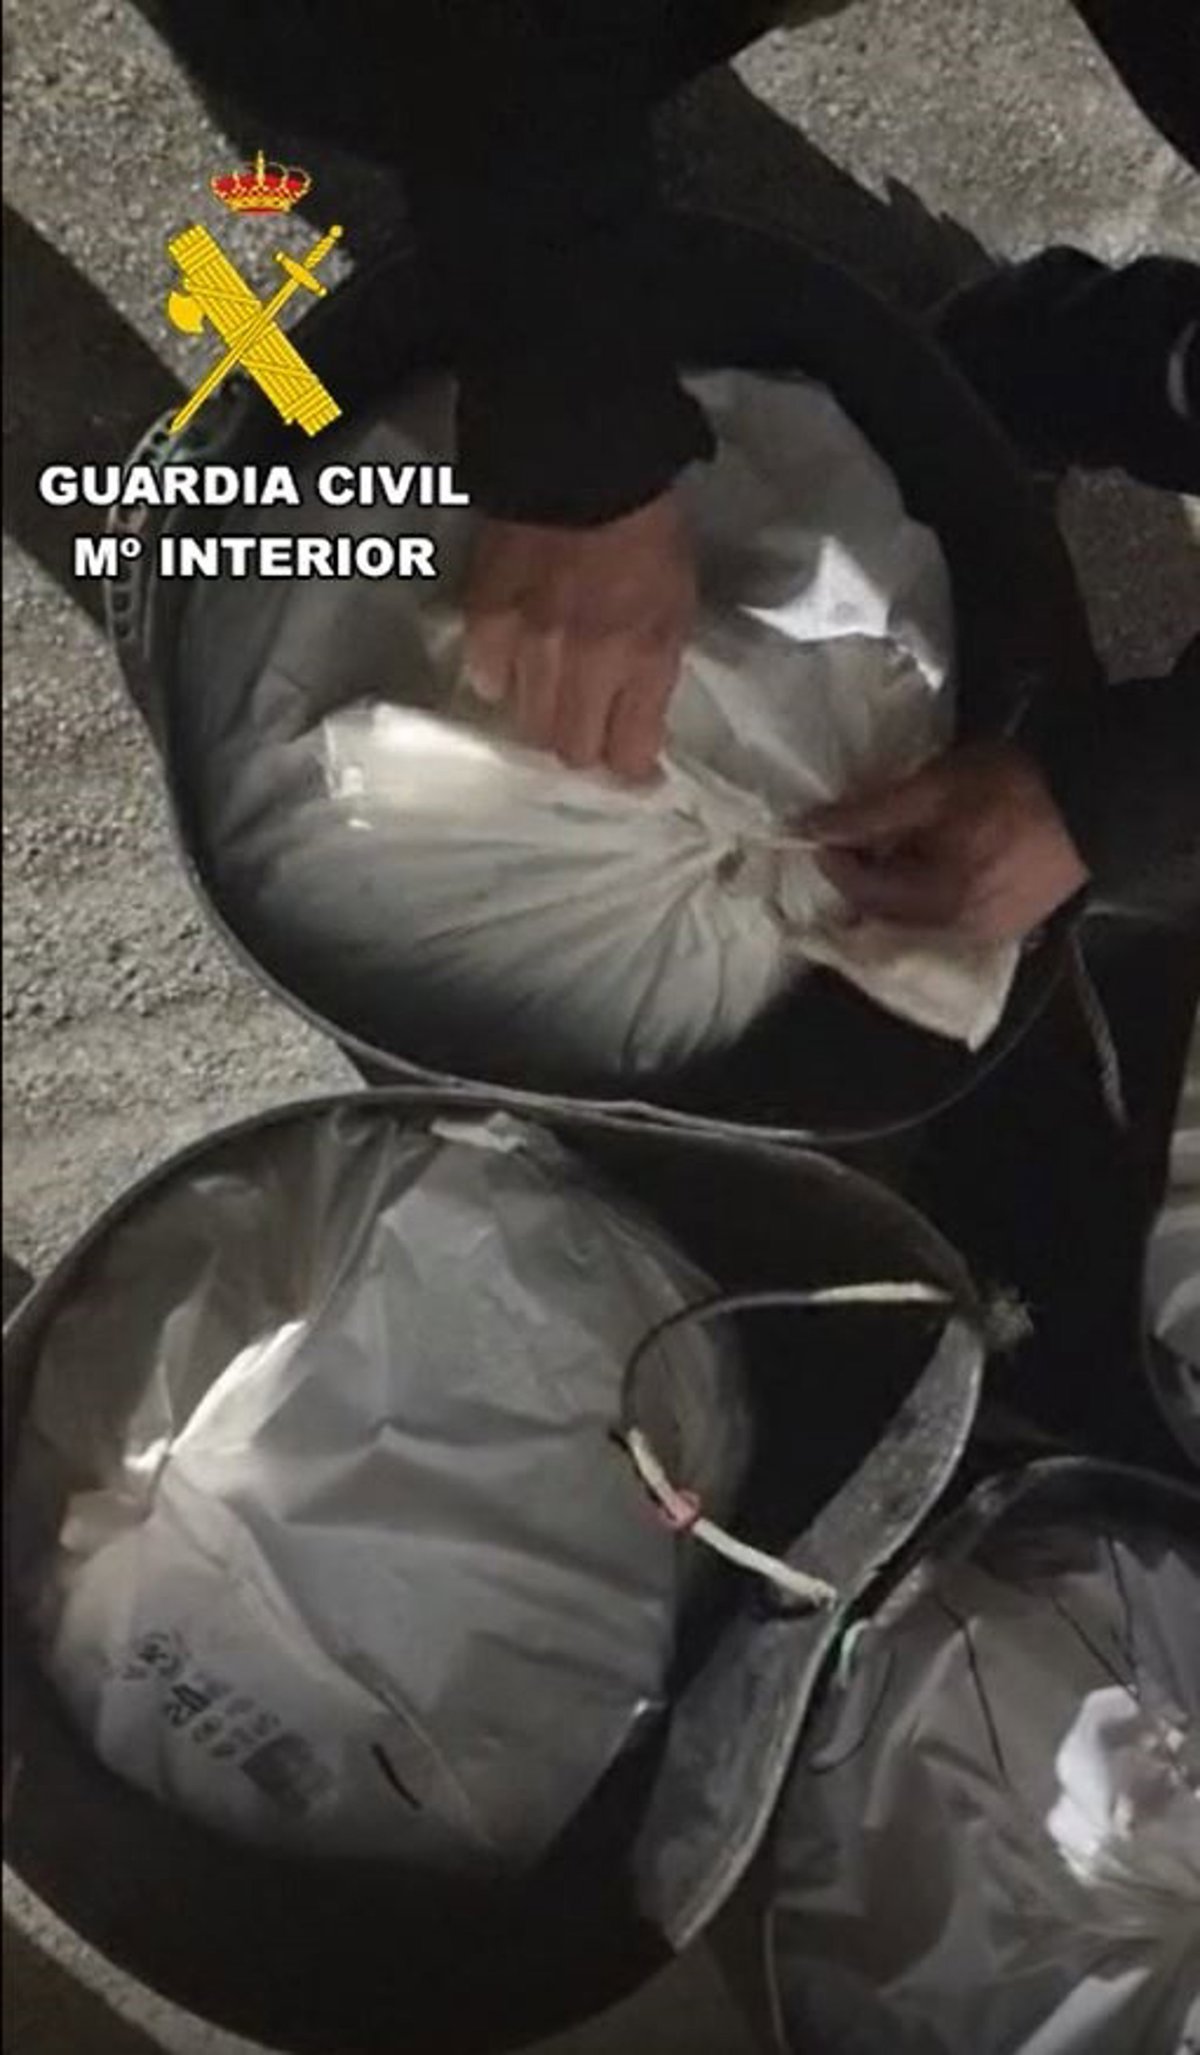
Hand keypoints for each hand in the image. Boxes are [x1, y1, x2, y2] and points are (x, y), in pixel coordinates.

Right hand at [463, 491, 694, 778]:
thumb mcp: (678, 607)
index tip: (635, 766)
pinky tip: (513, 665)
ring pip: (527, 723)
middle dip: (586, 747)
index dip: (631, 770)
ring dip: (544, 717)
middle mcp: (585, 664)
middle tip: (591, 727)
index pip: (627, 756)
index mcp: (642, 658)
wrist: (586, 462)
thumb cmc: (649, 534)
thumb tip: (638, 724)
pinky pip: (486, 676)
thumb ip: (656, 671)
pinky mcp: (487, 617)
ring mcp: (530, 644)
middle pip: (572, 750)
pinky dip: (500, 679)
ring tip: (553, 697)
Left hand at [805, 740, 1089, 943]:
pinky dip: (928, 891)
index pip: (863, 894)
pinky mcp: (1007, 926)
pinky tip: (936, 858)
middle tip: (858, 831)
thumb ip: (872, 814)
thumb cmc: (1015, 786)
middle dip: (864, 873)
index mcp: (940, 901)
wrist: (1099, 802)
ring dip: (896, 883)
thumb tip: (811, 829)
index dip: (835, 862)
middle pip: (887, 911)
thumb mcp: (937, 787)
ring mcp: (985, 934)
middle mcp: (957, 931)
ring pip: (916, 916)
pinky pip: (947, 916)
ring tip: (899, 841)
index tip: (820, 830)